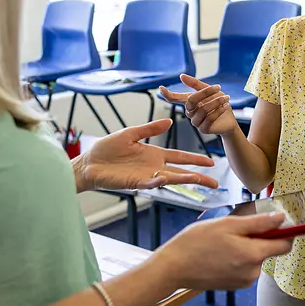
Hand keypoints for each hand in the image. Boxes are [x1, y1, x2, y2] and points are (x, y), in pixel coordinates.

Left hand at [73, 119, 219, 192]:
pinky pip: (150, 183)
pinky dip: (159, 182)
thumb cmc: (107, 149)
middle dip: (198, 177)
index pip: (180, 157)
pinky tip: (167, 179)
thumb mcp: (130, 134)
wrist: (89, 162)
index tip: (211, 162)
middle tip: (215, 182)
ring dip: (185, 180)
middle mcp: (154, 167)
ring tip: (200, 181)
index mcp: (154, 154)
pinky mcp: (135, 183)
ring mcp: (146, 176)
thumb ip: (150, 129)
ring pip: (170, 179)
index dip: (195, 160)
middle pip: (181, 172)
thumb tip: (169, 122)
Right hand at [154, 213, 293, 290]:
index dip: (284, 231)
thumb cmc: (196, 242)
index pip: (285, 245)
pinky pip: (245, 267)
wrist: (173, 267)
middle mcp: (252, 272)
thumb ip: (258, 222)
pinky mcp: (234, 285)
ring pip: (255, 258)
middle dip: (258, 237)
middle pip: (269, 250)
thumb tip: (281, 218)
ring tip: (223, 240)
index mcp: (253, 255)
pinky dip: (238, 257)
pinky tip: (220, 252)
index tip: (276, 221)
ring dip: (246, 247)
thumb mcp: (228, 224)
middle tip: (235, 228)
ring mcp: (243, 281)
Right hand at [159, 75, 239, 136]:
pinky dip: (218, 111)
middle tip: (218, 87)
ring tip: (226, 98)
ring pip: (202, 110)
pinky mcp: (203, 129)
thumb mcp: (209, 90)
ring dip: (216, 102)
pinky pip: (209, 118)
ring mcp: (195, 122)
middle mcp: (190, 112)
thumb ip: (195, 84)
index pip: (175, 99)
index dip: (167, 94)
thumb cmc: (218, 103)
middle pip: (191, 101)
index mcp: (189, 102)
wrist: (229, 119)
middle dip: (205, 93)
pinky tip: (225, 106)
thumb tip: (181, 76)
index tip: (160, 88)